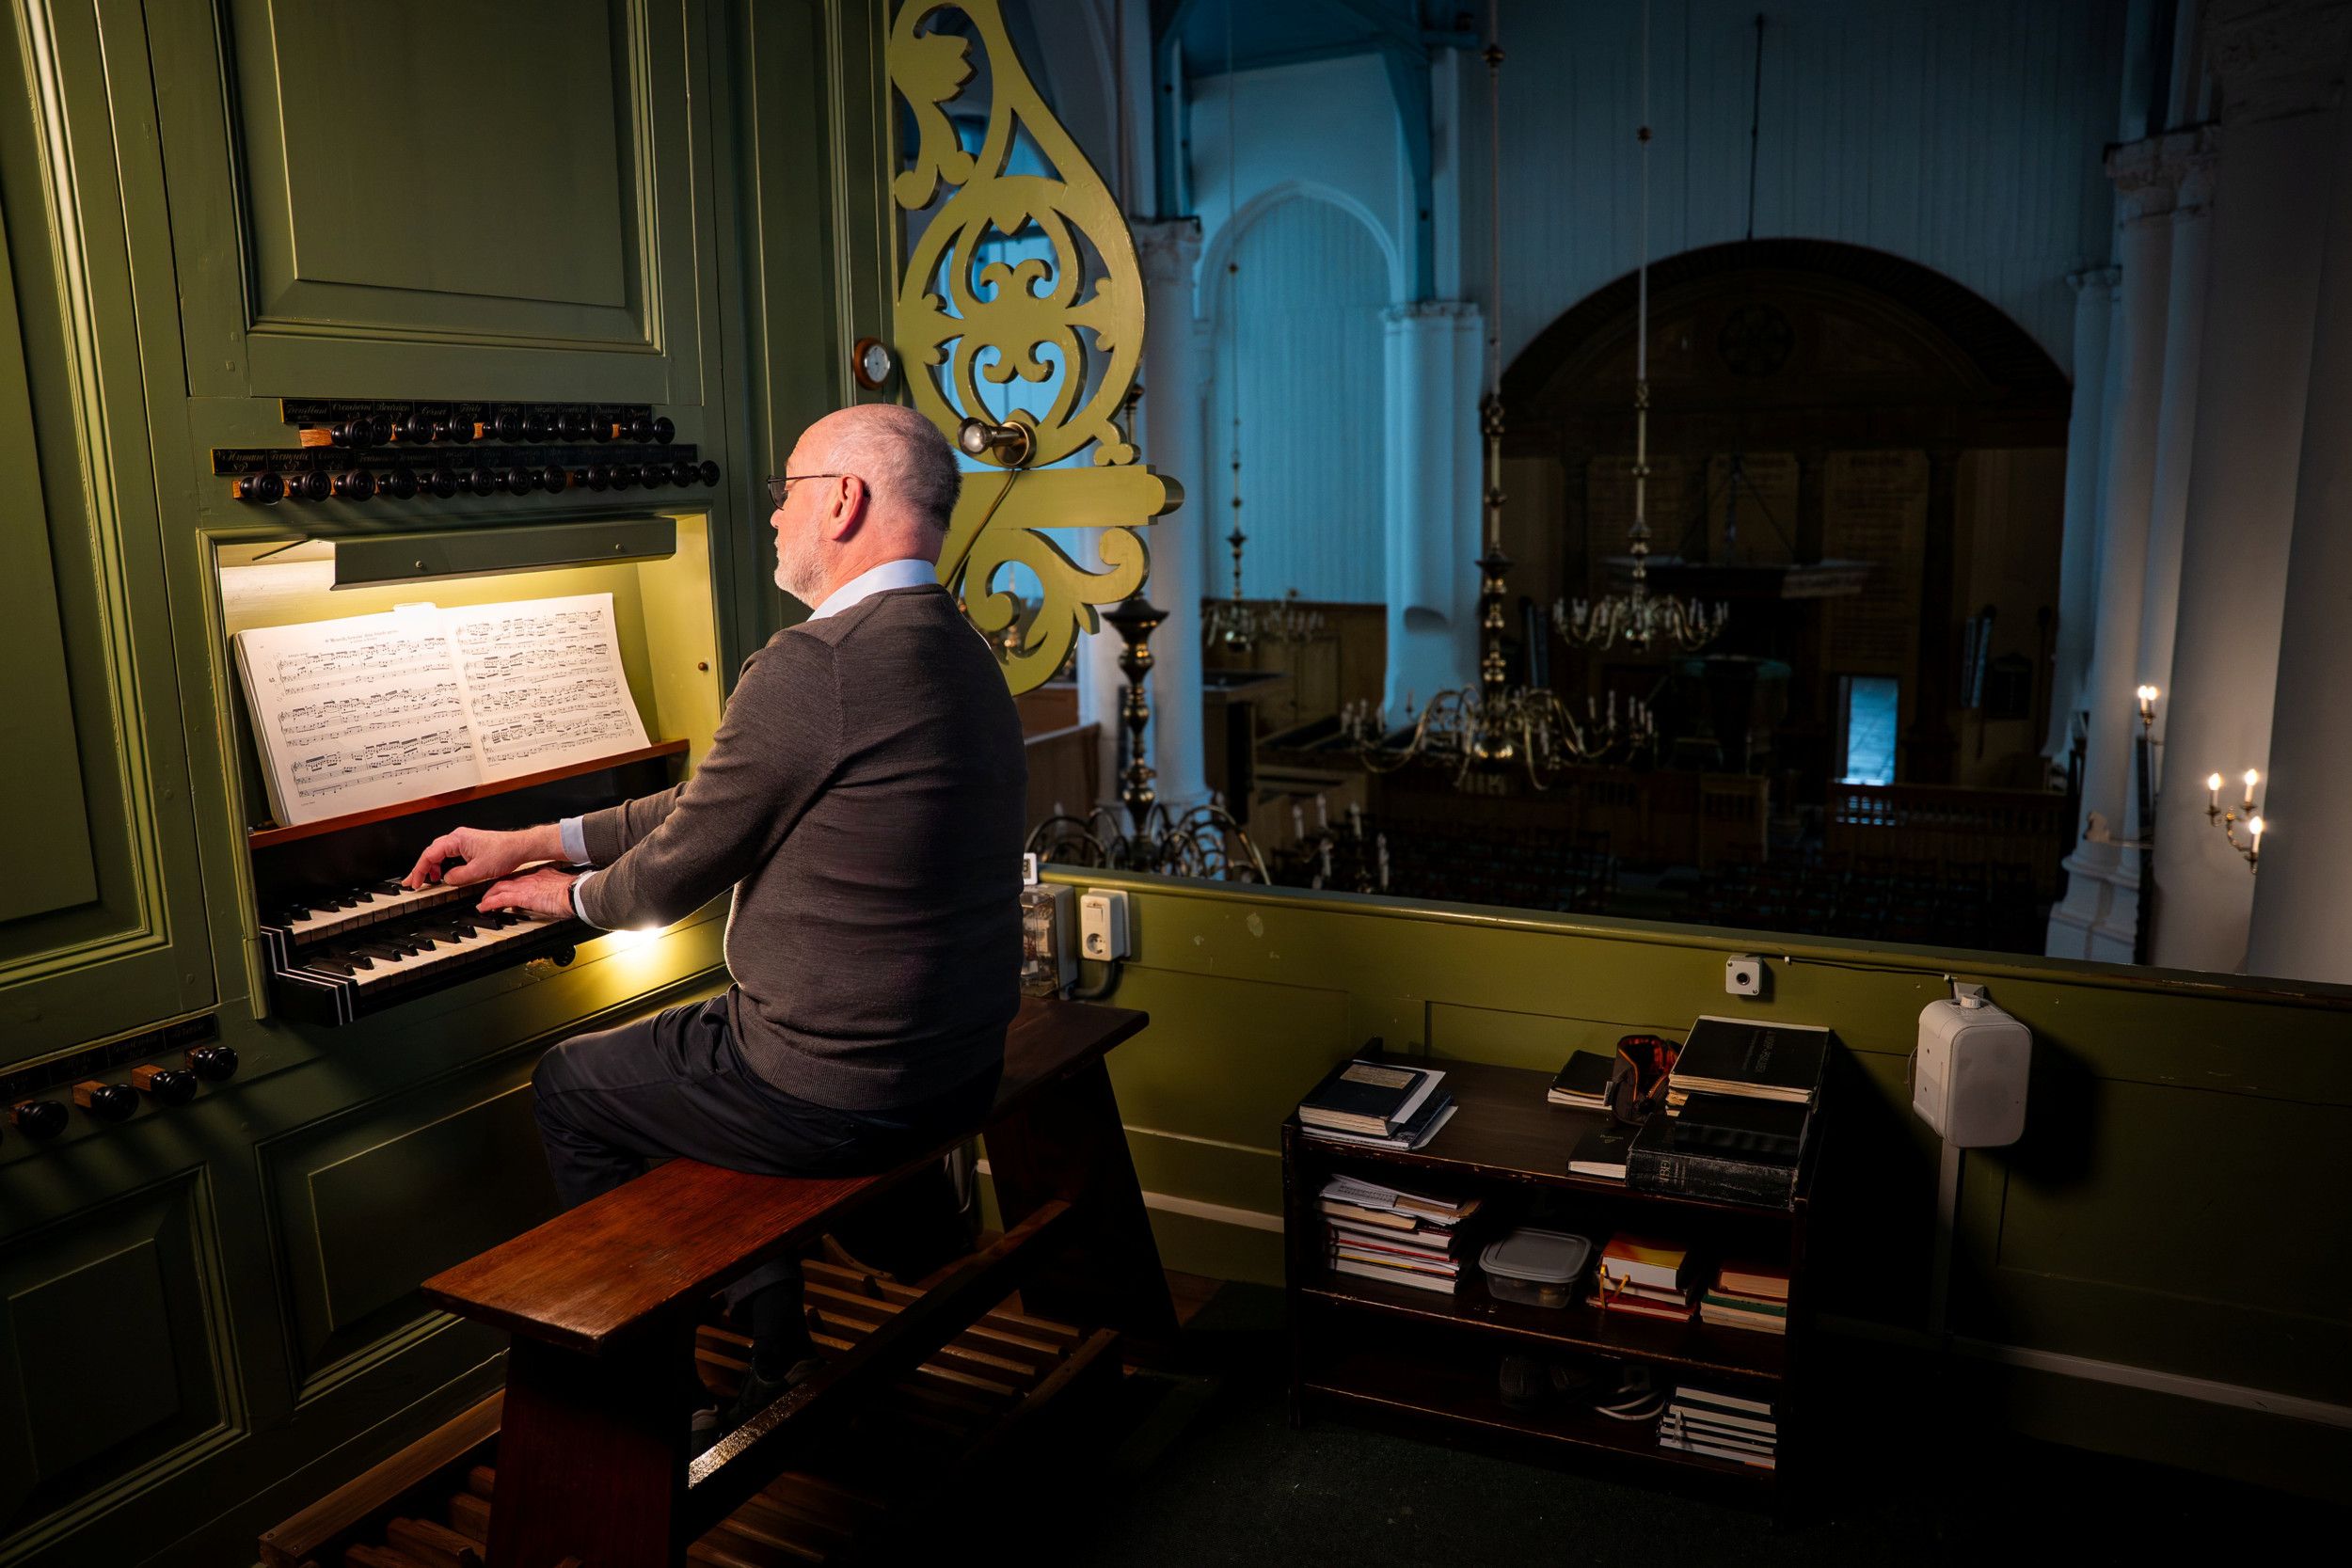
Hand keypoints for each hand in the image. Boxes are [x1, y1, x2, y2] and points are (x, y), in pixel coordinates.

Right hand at [404, 823, 558, 889]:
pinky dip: (443, 864)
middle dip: (420, 868)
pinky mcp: (469, 844)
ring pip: (440, 853)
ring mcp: (463, 840)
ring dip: (432, 867)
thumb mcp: (478, 871)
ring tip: (428, 881)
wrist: (520, 846)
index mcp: (456, 839)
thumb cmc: (504, 852)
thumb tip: (446, 879)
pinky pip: (449, 854)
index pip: (429, 855)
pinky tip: (443, 874)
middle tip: (413, 882)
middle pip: (431, 852)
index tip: (414, 882)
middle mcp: (458, 837)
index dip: (419, 870)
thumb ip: (458, 877)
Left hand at [474, 867, 579, 919]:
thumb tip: (552, 900)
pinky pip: (500, 899)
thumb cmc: (574, 892)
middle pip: (507, 881)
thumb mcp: (562, 889)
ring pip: (499, 888)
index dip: (511, 883)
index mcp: (541, 875)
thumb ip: (554, 892)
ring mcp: (524, 886)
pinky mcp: (521, 896)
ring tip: (482, 903)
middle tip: (488, 895)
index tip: (506, 888)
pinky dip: (489, 903)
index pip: (520, 878)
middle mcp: (530, 878)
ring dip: (488, 896)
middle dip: (495, 888)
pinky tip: (483, 908)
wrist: (575, 892)